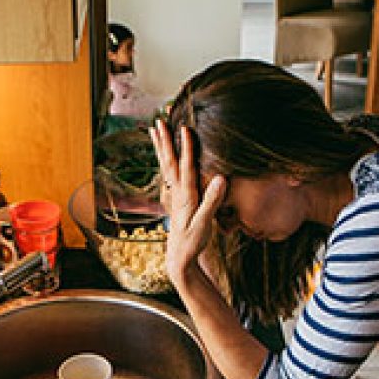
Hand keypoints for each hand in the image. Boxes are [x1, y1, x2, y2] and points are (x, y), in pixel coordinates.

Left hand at [149, 120, 226, 283]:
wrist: (179, 257)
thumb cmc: (193, 241)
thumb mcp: (205, 224)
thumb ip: (212, 201)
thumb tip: (222, 178)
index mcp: (186, 195)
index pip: (185, 167)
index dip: (186, 147)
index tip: (185, 128)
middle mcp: (177, 192)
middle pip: (168, 161)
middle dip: (165, 141)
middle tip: (159, 121)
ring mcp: (174, 194)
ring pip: (165, 165)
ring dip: (161, 146)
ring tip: (155, 129)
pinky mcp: (175, 198)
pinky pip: (168, 172)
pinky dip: (164, 158)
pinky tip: (163, 152)